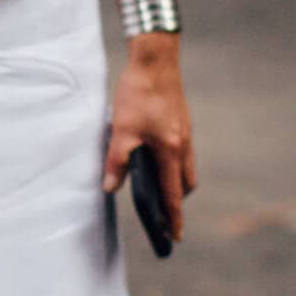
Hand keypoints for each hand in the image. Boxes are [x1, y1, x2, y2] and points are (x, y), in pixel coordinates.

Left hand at [103, 40, 196, 242]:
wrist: (155, 59)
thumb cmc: (139, 93)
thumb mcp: (121, 130)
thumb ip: (116, 162)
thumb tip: (110, 187)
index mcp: (171, 150)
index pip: (175, 194)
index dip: (174, 218)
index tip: (176, 237)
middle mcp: (183, 143)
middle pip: (185, 182)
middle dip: (177, 200)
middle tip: (162, 210)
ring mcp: (185, 130)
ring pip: (185, 165)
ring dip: (175, 179)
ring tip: (156, 184)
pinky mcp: (181, 120)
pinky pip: (182, 150)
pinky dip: (172, 160)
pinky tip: (154, 153)